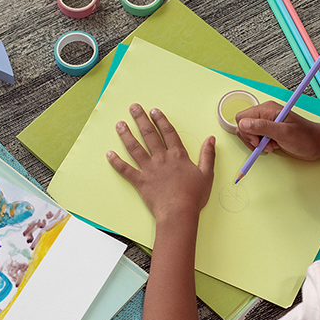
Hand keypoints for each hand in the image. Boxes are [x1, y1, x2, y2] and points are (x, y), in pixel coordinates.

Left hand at [106, 104, 215, 221]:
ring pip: (135, 148)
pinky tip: (109, 153)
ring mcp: (149, 169)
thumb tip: (211, 139)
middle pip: (149, 135)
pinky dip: (116, 162)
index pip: (168, 133)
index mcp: (177, 156)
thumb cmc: (194, 196)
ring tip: (119, 124)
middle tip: (133, 107)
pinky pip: (125, 169)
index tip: (154, 111)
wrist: (179, 212)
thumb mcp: (207, 174)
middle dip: (141, 119)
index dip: (161, 120)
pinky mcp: (140, 181)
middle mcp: (161, 158)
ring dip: (126, 135)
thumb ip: (208, 155)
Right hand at [235, 101, 319, 160]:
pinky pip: (256, 138)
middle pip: (242, 126)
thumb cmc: (305, 138)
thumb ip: (262, 127)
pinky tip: (272, 147)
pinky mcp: (269, 132)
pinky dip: (261, 145)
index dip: (245, 132)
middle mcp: (265, 114)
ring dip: (256, 144)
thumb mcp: (284, 133)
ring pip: (248, 133)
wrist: (318, 144)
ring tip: (271, 146)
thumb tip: (243, 124)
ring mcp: (267, 123)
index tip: (257, 141)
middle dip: (250, 139)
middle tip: (264, 145)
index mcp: (267, 109)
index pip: (242, 118)